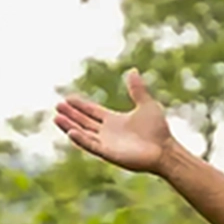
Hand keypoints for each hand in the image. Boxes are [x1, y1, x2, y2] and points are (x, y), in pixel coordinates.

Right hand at [55, 70, 177, 173]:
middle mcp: (108, 132)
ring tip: (57, 118)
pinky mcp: (109, 154)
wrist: (166, 150)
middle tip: (58, 106)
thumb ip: (137, 89)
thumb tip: (133, 70)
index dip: (80, 106)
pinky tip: (71, 132)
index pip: (92, 112)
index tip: (67, 99)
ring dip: (70, 126)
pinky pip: (92, 146)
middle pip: (84, 122)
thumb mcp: (147, 105)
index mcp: (114, 121)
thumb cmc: (158, 130)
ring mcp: (107, 143)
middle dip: (71, 115)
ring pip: (83, 134)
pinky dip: (81, 140)